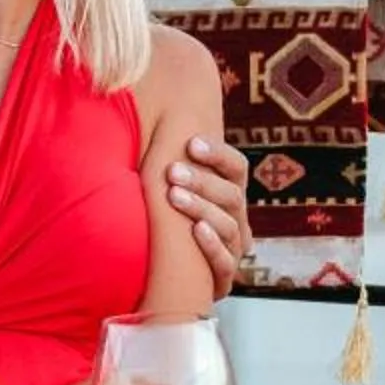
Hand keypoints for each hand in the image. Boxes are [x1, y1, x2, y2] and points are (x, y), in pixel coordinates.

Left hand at [166, 135, 255, 300]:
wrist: (155, 279)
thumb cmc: (156, 221)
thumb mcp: (161, 185)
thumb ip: (161, 154)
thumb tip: (147, 102)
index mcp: (228, 193)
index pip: (236, 168)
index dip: (218, 154)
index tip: (192, 143)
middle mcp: (235, 220)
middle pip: (232, 195)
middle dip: (202, 181)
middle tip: (173, 171)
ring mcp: (232, 251)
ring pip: (228, 226)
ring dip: (202, 208)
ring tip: (175, 196)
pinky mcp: (222, 281)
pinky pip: (226, 264)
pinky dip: (212, 246)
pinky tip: (196, 230)